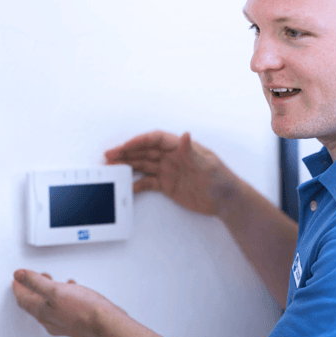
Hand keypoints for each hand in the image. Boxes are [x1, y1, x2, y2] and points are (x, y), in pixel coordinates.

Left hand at [12, 269, 126, 336]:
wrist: (104, 322)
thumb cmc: (83, 309)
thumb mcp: (56, 290)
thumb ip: (36, 282)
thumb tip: (19, 275)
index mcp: (42, 311)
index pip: (23, 299)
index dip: (19, 287)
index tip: (17, 279)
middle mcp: (50, 319)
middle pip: (34, 304)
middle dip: (31, 290)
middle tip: (30, 280)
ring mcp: (62, 322)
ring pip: (48, 306)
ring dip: (46, 293)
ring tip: (49, 282)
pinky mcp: (74, 321)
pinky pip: (61, 308)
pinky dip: (61, 298)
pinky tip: (69, 291)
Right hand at [105, 131, 240, 216]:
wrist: (226, 201)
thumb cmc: (221, 180)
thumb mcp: (208, 166)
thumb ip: (193, 152)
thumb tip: (185, 135)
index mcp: (182, 147)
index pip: (156, 140)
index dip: (139, 141)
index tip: (124, 146)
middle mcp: (173, 157)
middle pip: (145, 151)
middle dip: (126, 152)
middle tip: (109, 155)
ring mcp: (169, 171)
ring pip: (144, 165)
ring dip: (127, 165)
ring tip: (111, 167)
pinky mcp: (168, 185)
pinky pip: (148, 182)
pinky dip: (136, 183)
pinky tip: (126, 185)